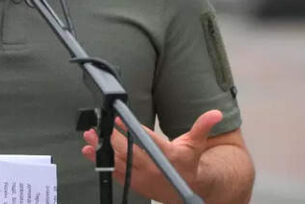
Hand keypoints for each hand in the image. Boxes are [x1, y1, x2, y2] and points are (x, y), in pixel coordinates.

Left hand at [81, 110, 222, 203]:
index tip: (118, 120)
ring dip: (102, 150)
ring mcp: (142, 177)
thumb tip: (215, 113)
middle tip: (97, 128)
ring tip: (89, 138)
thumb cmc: (188, 163)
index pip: (147, 140)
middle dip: (110, 139)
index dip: (131, 130)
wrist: (186, 191)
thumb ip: (203, 126)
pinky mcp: (134, 183)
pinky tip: (90, 153)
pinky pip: (115, 172)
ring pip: (118, 162)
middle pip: (128, 151)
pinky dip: (102, 163)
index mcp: (168, 155)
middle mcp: (153, 168)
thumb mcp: (196, 143)